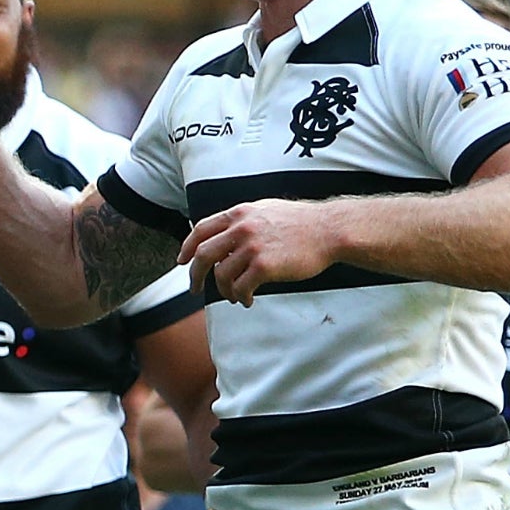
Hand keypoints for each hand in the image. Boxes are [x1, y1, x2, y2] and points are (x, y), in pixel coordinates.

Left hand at [179, 199, 338, 305]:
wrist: (328, 230)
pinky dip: (240, 297)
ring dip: (224, 290)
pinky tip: (247, 300)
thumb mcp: (264, 209)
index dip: (187, 247)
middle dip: (195, 275)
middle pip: (204, 255)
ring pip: (222, 275)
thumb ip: (242, 220)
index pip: (201, 230)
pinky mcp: (265, 266)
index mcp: (238, 213)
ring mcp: (252, 247)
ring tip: (234, 296)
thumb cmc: (300, 222)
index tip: (182, 261)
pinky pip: (241, 287)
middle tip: (195, 289)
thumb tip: (223, 233)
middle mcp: (241, 228)